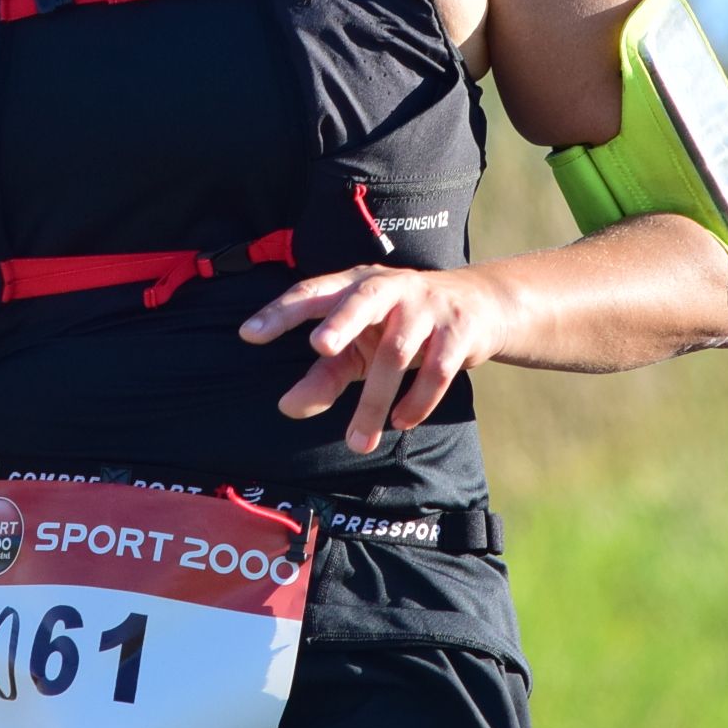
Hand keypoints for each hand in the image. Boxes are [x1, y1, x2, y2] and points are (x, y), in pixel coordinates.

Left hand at [239, 264, 511, 453]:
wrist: (478, 306)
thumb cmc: (400, 325)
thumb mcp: (359, 346)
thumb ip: (323, 375)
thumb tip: (287, 407)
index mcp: (354, 284)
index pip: (312, 293)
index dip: (281, 312)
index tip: (249, 334)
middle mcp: (389, 288)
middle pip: (363, 301)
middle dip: (343, 322)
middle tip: (319, 347)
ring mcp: (426, 307)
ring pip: (397, 353)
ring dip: (375, 401)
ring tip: (357, 442)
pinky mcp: (458, 332)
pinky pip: (437, 370)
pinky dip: (418, 400)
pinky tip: (401, 422)